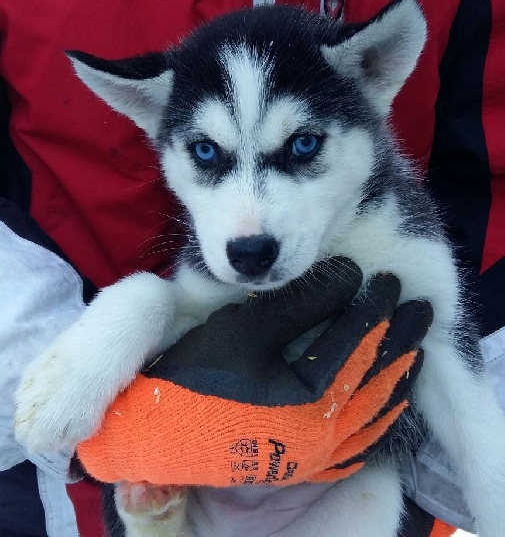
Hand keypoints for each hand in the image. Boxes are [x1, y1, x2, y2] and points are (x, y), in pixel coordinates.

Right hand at [77, 257, 431, 486]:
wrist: (157, 435)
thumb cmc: (197, 377)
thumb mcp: (245, 329)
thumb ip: (301, 302)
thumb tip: (348, 273)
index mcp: (311, 399)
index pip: (357, 343)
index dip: (376, 308)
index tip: (390, 280)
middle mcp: (322, 434)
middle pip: (376, 378)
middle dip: (400, 340)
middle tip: (420, 310)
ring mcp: (314, 455)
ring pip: (374, 414)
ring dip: (396, 377)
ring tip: (413, 350)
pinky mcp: (302, 464)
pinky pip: (358, 443)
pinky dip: (378, 417)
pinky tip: (385, 404)